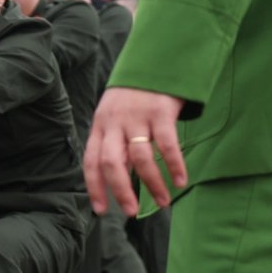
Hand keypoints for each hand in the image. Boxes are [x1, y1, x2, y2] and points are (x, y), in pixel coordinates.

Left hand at [85, 87, 188, 217]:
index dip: (94, 187)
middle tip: (131, 211)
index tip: (101, 210)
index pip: (91, 161)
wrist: (154, 60)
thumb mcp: (116, 116)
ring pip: (141, 158)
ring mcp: (137, 117)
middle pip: (111, 163)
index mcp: (101, 126)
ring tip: (163, 202)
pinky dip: (175, 166)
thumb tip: (120, 181)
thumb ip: (116, 145)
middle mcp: (115, 123)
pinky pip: (167, 145)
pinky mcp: (161, 112)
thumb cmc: (133, 96)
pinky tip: (181, 181)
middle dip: (120, 191)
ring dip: (153, 184)